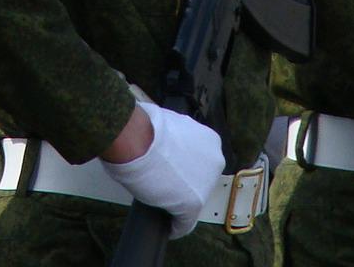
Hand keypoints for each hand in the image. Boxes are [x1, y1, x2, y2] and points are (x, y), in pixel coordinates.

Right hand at [98, 104, 223, 238]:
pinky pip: (185, 222)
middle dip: (186, 183)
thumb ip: (178, 138)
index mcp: (210, 140)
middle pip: (201, 180)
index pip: (202, 160)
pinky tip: (168, 228)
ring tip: (162, 204)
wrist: (138, 140)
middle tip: (165, 184)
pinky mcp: (193, 205)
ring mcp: (206, 183)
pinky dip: (176, 227)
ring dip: (180, 202)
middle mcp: (214, 161)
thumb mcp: (171, 124)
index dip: (186, 166)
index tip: (173, 170)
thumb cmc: (146, 129)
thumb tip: (166, 145)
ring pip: (194, 199)